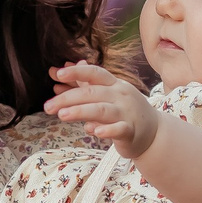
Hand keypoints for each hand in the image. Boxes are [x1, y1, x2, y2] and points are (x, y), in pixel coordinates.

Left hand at [43, 62, 160, 158]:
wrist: (153, 132)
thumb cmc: (124, 111)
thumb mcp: (106, 94)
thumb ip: (81, 84)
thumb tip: (57, 70)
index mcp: (114, 84)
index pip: (95, 73)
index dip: (77, 72)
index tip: (58, 74)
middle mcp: (121, 96)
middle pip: (93, 93)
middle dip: (68, 98)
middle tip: (47, 106)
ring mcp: (127, 113)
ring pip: (102, 110)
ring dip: (80, 111)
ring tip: (61, 115)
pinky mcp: (130, 132)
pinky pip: (119, 129)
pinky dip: (106, 130)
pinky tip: (92, 131)